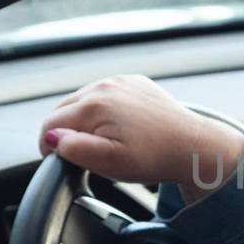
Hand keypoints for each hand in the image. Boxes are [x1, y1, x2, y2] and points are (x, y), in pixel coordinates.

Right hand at [38, 75, 243, 189]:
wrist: (193, 145)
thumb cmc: (156, 156)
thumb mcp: (111, 162)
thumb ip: (77, 149)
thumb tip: (52, 137)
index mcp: (94, 104)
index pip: (50, 124)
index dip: (49, 146)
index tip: (60, 161)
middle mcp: (104, 86)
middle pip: (63, 110)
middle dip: (65, 132)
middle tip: (86, 154)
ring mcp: (119, 81)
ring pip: (81, 101)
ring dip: (83, 120)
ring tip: (104, 142)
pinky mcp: (132, 82)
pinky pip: (104, 95)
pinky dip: (102, 110)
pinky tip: (118, 128)